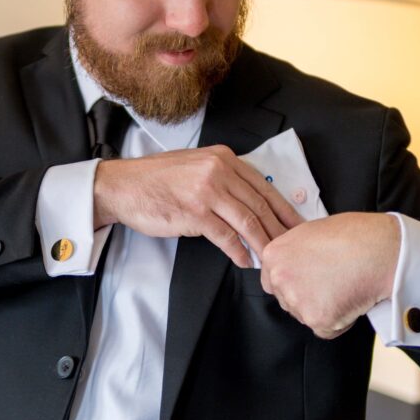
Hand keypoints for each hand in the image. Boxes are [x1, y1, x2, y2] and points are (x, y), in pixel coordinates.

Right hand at [93, 145, 302, 266]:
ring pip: (248, 221)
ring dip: (262, 244)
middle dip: (279, 229)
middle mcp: (219, 171)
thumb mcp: (196, 166)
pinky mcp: (195, 213)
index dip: (283, 209)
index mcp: (223, 158)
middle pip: (260, 205)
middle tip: (292, 247)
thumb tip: (249, 201)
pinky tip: (244, 261)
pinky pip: (226, 236)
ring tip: (271, 259)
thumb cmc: (156, 180)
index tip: (297, 225)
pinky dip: (238, 251)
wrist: (123, 186)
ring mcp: (207, 191)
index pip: (263, 186)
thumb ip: (223, 177)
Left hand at [260, 212, 400, 338]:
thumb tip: (295, 263)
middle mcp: (280, 279)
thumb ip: (296, 251)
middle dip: (307, 296)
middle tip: (333, 282)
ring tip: (346, 286)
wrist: (382, 250)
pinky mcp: (318, 319)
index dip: (293, 282)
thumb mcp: (313, 232)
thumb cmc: (355, 235)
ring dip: (324, 308)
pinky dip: (340, 321)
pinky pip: (327, 329)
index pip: (272, 281)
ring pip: (306, 315)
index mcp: (274, 255)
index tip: (308, 280)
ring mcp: (298, 301)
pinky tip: (352, 299)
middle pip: (287, 300)